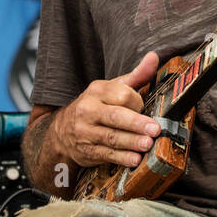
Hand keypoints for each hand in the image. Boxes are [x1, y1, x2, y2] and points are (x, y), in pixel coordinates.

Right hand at [51, 51, 162, 168]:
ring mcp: (86, 132)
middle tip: (154, 129)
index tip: (146, 107)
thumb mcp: (112, 88)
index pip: (121, 94)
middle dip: (136, 123)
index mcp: (97, 91)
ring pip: (111, 137)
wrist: (62, 131)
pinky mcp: (87, 151)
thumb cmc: (96, 106)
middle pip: (115, 116)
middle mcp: (88, 110)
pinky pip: (106, 155)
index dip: (138, 102)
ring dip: (131, 142)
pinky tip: (134, 159)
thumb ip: (136, 75)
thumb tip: (154, 57)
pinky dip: (121, 158)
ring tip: (147, 144)